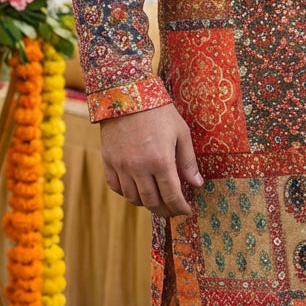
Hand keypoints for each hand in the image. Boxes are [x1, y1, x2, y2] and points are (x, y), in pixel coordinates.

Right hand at [100, 103, 202, 218]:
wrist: (127, 94)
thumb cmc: (159, 111)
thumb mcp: (181, 132)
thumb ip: (188, 161)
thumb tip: (197, 184)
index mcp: (161, 161)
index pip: (172, 195)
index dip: (180, 208)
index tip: (187, 211)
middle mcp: (139, 168)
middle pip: (152, 202)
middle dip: (165, 210)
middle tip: (173, 211)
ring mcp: (121, 166)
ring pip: (133, 198)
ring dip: (147, 204)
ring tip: (157, 202)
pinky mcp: (108, 161)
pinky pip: (116, 187)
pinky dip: (127, 194)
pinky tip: (137, 190)